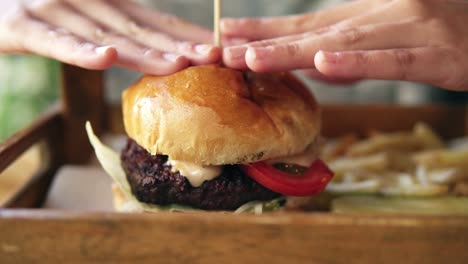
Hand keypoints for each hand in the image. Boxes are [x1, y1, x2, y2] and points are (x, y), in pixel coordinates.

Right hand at [0, 0, 219, 74]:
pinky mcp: (23, 26)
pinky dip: (80, 51)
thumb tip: (145, 48)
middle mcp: (88, 4)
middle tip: (215, 57)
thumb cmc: (39, 11)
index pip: (154, 22)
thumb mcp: (85, 14)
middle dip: (179, 45)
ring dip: (144, 51)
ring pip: (106, 37)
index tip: (218, 50)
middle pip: (140, 31)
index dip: (185, 36)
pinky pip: (55, 41)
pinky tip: (107, 59)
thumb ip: (119, 27)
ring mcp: (55, 12)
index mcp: (107, 4)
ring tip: (178, 63)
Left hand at [222, 0, 467, 90]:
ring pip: (343, 44)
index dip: (266, 30)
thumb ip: (352, 48)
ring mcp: (408, 31)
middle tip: (224, 51)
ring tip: (253, 59)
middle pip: (314, 33)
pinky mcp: (437, 53)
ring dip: (295, 52)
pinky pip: (393, 60)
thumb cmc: (442, 29)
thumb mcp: (391, 32)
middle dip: (267, 43)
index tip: (227, 34)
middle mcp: (380, 18)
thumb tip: (315, 65)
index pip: (306, 23)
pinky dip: (358, 62)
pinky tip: (324, 64)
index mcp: (366, 15)